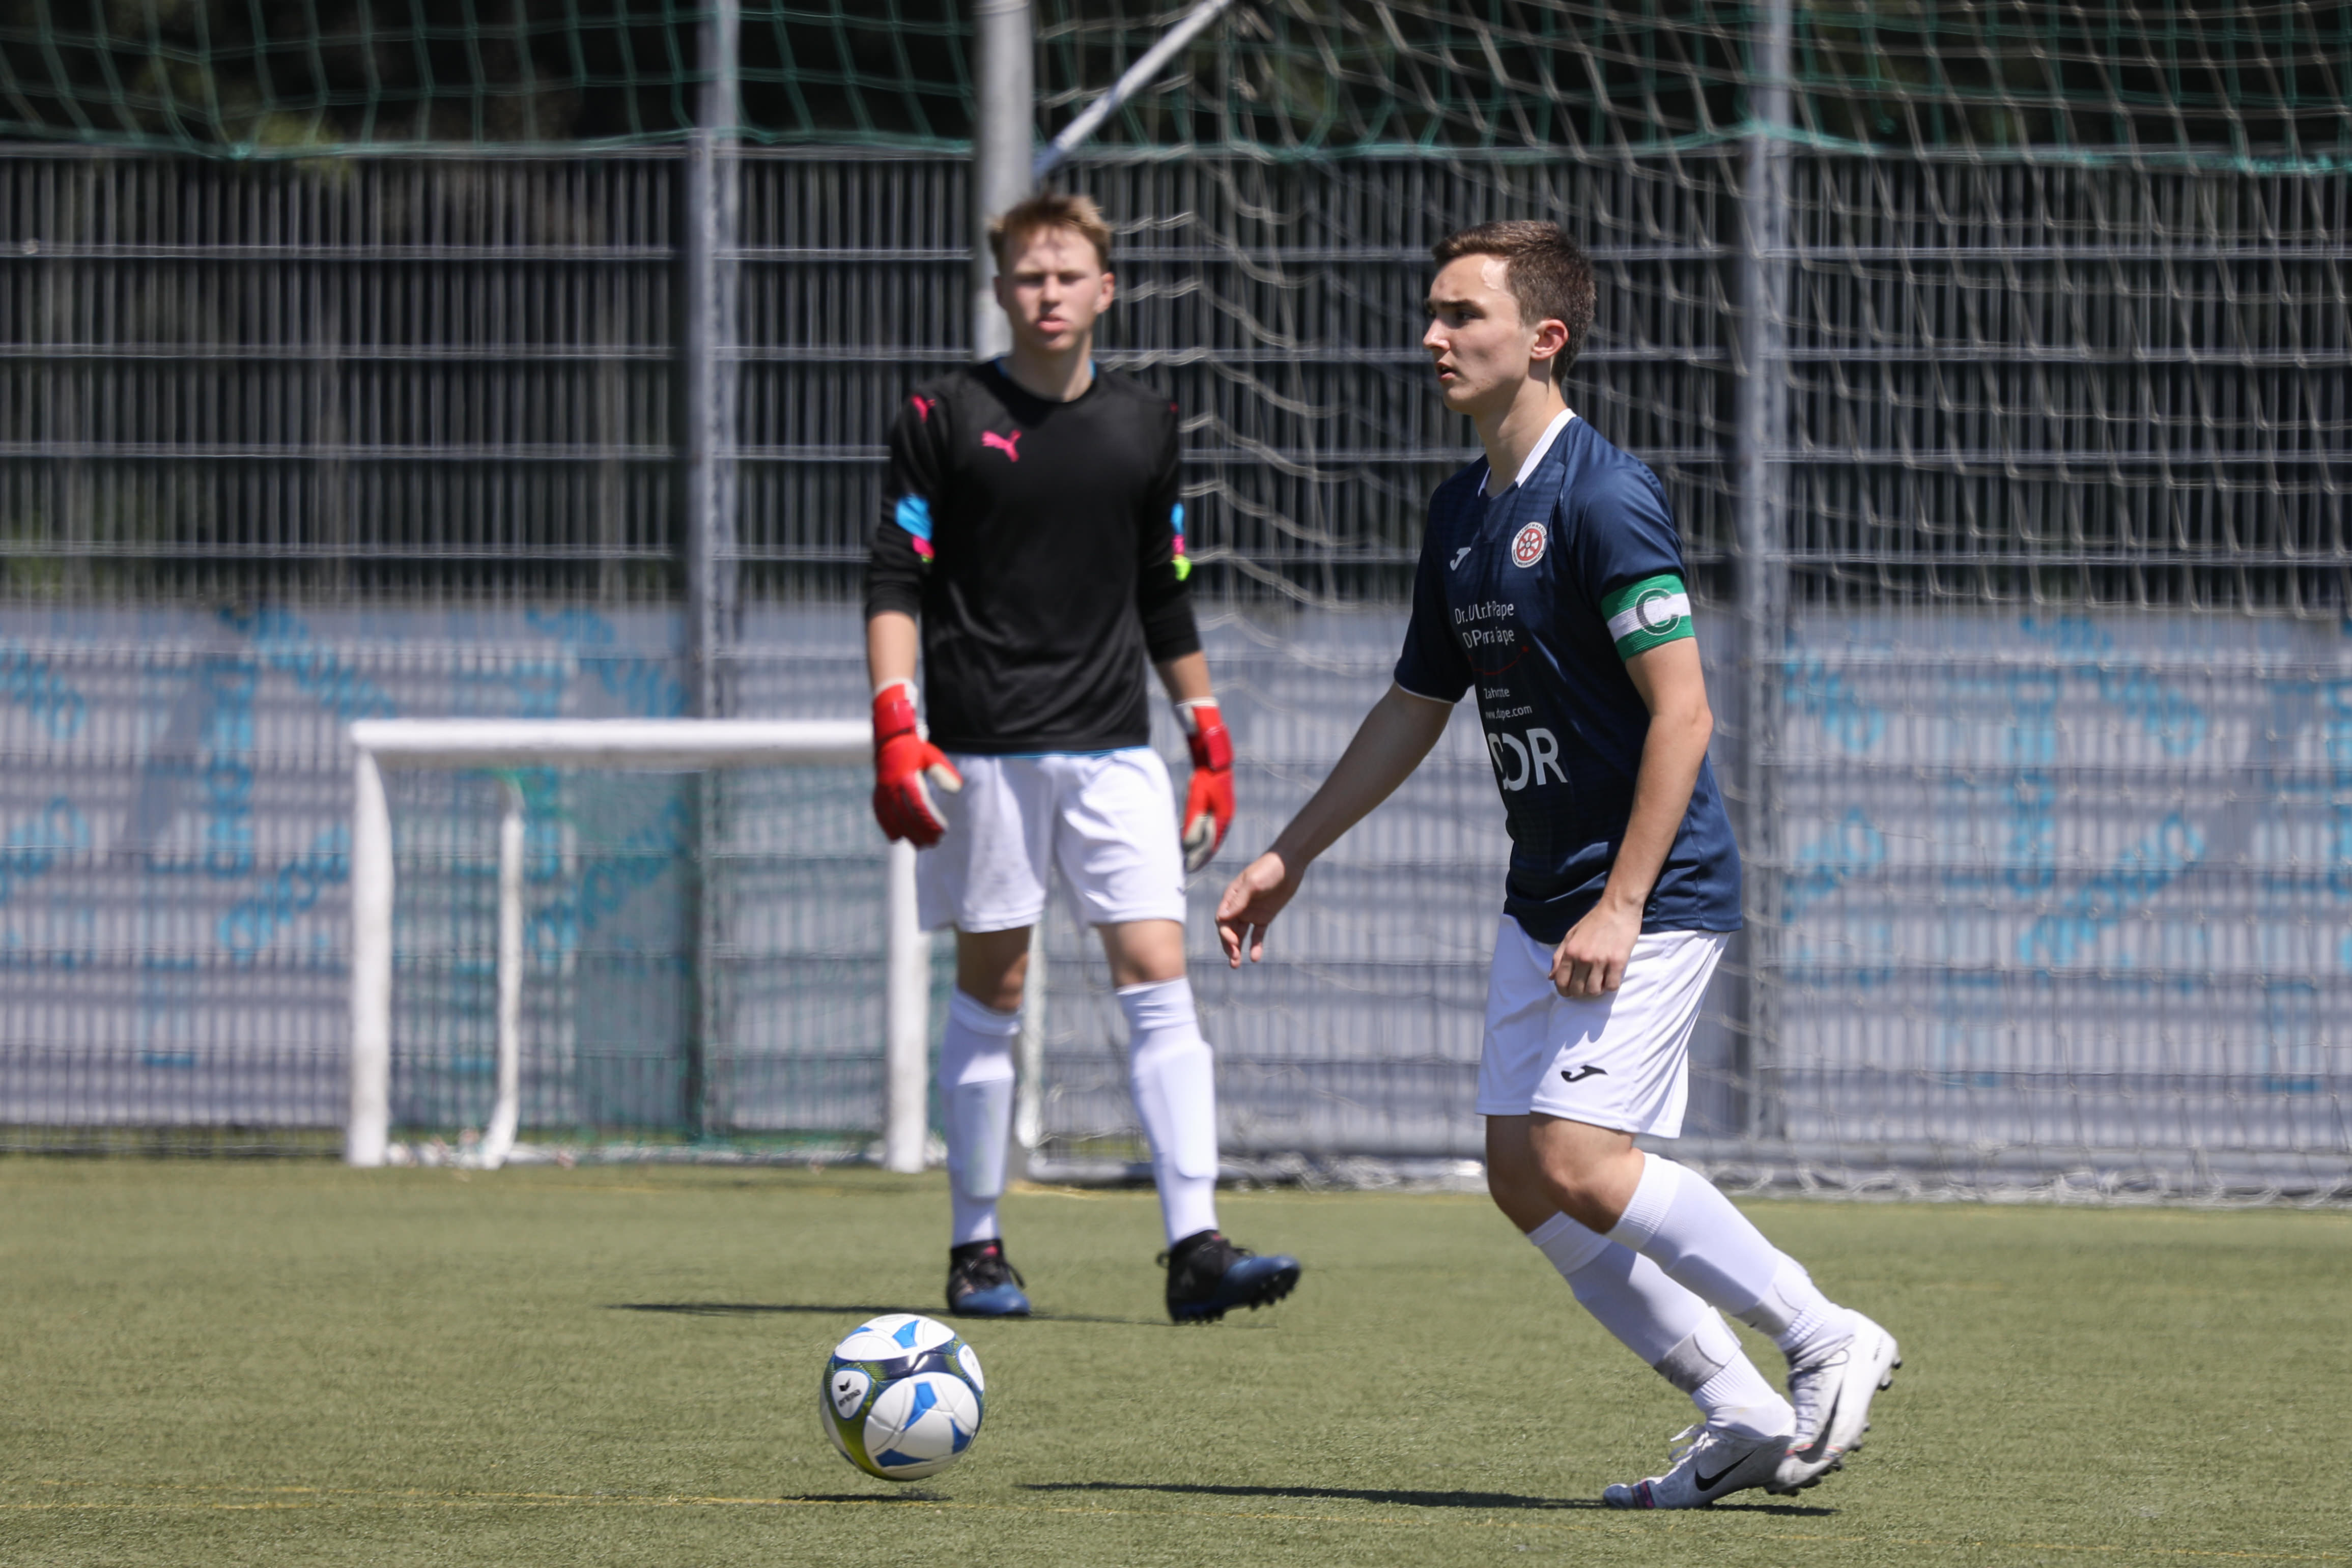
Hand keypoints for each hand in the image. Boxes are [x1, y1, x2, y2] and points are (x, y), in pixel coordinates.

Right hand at [870, 682, 961, 846]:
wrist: (889, 739)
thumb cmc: (915, 749)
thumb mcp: (932, 756)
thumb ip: (944, 773)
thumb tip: (955, 790)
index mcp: (907, 778)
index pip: (920, 806)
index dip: (930, 822)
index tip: (942, 831)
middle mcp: (892, 787)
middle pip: (907, 817)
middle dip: (921, 833)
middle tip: (935, 843)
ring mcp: (882, 791)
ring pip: (893, 819)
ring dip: (907, 834)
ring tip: (920, 845)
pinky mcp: (877, 794)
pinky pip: (880, 815)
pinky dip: (887, 828)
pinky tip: (896, 838)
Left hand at [1177, 699, 1233, 872]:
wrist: (1213, 756)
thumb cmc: (1204, 776)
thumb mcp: (1196, 800)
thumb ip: (1192, 823)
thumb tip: (1186, 845)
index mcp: (1222, 819)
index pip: (1209, 845)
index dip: (1198, 858)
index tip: (1188, 869)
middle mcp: (1224, 817)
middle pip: (1211, 843)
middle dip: (1199, 856)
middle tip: (1187, 868)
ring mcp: (1221, 811)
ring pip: (1210, 834)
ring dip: (1200, 846)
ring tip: (1189, 857)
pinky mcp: (1216, 805)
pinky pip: (1209, 825)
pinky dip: (1201, 834)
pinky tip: (1194, 838)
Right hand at [1215, 851, 1297, 966]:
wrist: (1289, 864)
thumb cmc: (1268, 869)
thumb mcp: (1253, 883)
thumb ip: (1239, 900)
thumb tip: (1222, 918)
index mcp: (1231, 897)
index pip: (1222, 920)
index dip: (1225, 933)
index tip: (1233, 942)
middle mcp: (1238, 907)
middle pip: (1229, 930)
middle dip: (1229, 945)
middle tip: (1233, 960)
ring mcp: (1251, 913)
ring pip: (1240, 935)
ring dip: (1237, 949)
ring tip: (1236, 965)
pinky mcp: (1264, 917)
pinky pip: (1257, 934)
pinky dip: (1255, 945)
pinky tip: (1254, 957)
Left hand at [1551, 900, 1640, 998]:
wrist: (1617, 908)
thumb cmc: (1594, 921)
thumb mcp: (1571, 935)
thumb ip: (1559, 956)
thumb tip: (1551, 977)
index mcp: (1570, 951)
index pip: (1561, 982)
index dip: (1564, 991)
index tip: (1569, 992)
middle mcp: (1583, 958)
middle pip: (1577, 990)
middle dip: (1580, 992)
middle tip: (1586, 986)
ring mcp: (1601, 961)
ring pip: (1595, 991)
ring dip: (1596, 990)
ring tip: (1599, 980)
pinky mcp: (1618, 962)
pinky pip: (1612, 986)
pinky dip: (1611, 985)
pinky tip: (1610, 977)